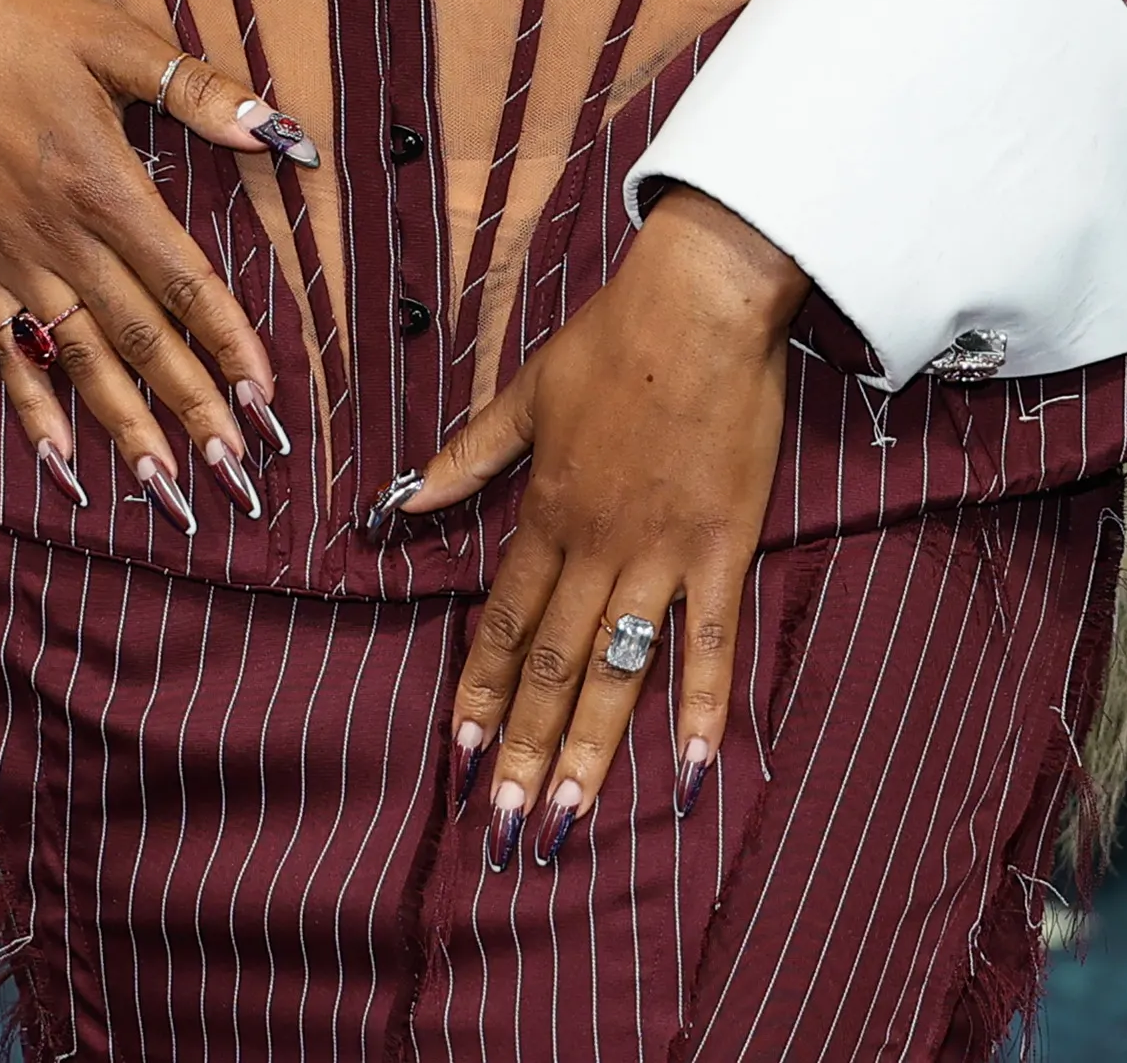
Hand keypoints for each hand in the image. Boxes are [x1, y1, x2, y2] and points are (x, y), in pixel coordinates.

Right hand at [0, 0, 306, 513]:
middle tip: (236, 472)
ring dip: (124, 427)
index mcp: (102, 183)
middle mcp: (59, 237)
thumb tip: (278, 131)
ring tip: (167, 488)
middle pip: (136, 337)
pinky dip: (32, 410)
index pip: (180, 280)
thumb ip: (197, 91)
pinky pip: (6, 352)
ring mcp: (14, 259)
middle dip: (190, 407)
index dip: (227, 341)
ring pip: (78, 359)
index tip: (267, 397)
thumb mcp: (116, 41)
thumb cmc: (24, 29)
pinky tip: (61, 465)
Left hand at [400, 188, 800, 857]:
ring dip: (591, 748)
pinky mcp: (720, 547)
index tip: (463, 749)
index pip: (503, 620)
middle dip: (527, 748)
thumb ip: (471, 455)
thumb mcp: (527, 392)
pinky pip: (710, 639)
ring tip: (570, 819)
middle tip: (507, 823)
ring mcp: (659, 553)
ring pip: (616, 669)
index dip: (481, 689)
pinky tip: (692, 768)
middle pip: (552, 664)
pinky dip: (702, 705)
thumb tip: (406, 500)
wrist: (701, 303)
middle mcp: (596, 546)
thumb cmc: (615, 339)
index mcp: (547, 511)